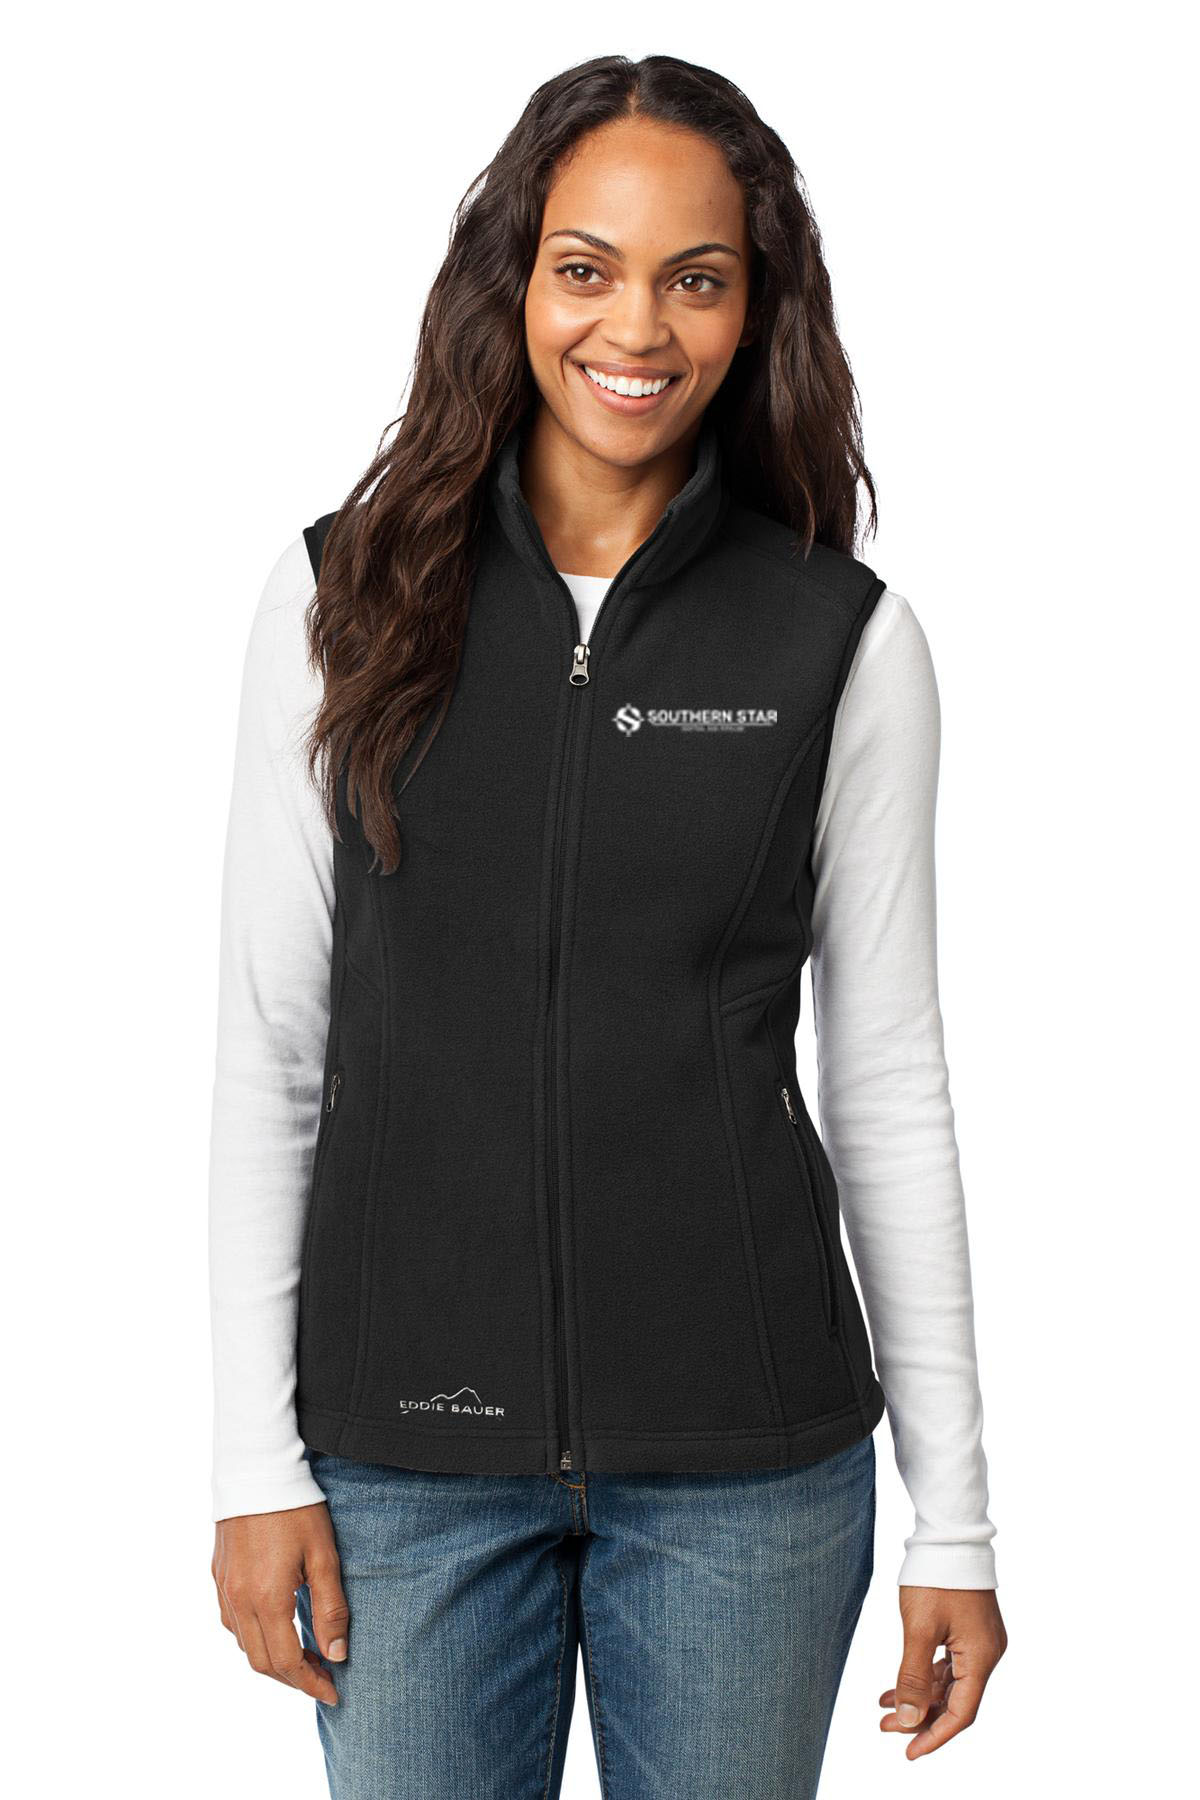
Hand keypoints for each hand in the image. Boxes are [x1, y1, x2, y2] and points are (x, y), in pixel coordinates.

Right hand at [212, 1502, 348, 1705]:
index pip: (288, 1662)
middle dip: (293, 1679)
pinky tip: (274, 1629)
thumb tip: (337, 1655)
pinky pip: (231, 1623)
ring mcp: (224, 1589)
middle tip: (323, 1679)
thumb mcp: (324, 1556)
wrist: (257, 1469)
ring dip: (272, 1661)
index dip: (311, 1683)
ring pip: (244, 1646)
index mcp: (267, 1599)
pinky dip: (253, 1638)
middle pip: (262, 1663)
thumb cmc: (297, 1509)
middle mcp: (239, 1600)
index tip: (334, 1692)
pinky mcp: (218, 1575)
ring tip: (304, 1658)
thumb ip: (331, 1608)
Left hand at [879, 1585, 1006, 1757]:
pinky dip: (924, 1676)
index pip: (960, 1713)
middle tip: (886, 1728)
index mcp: (981, 1657)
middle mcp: (986, 1653)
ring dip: (918, 1696)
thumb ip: (912, 1676)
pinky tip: (897, 1684)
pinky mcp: (969, 1630)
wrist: (948, 1534)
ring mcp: (979, 1642)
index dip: (934, 1735)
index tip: (908, 1752)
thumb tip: (906, 1719)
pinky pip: (947, 1664)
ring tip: (884, 1708)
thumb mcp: (919, 1629)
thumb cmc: (936, 1577)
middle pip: (955, 1700)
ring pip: (949, 1683)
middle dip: (920, 1717)